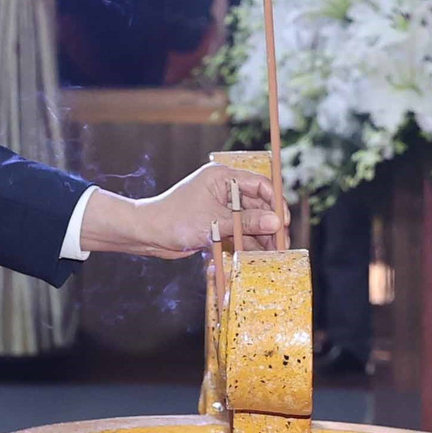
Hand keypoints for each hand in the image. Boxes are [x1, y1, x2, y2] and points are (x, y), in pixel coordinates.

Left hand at [79, 163, 281, 258]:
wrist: (147, 235)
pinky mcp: (216, 224)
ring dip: (261, 236)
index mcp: (223, 177)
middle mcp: (224, 190)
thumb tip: (276, 222)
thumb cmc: (174, 219)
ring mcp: (220, 207)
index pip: (259, 184)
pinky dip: (248, 242)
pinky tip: (259, 255)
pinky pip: (239, 232)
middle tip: (283, 242)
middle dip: (270, 223)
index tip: (284, 221)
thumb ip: (246, 222)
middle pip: (258, 205)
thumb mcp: (214, 221)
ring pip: (250, 221)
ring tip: (274, 253)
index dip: (275, 202)